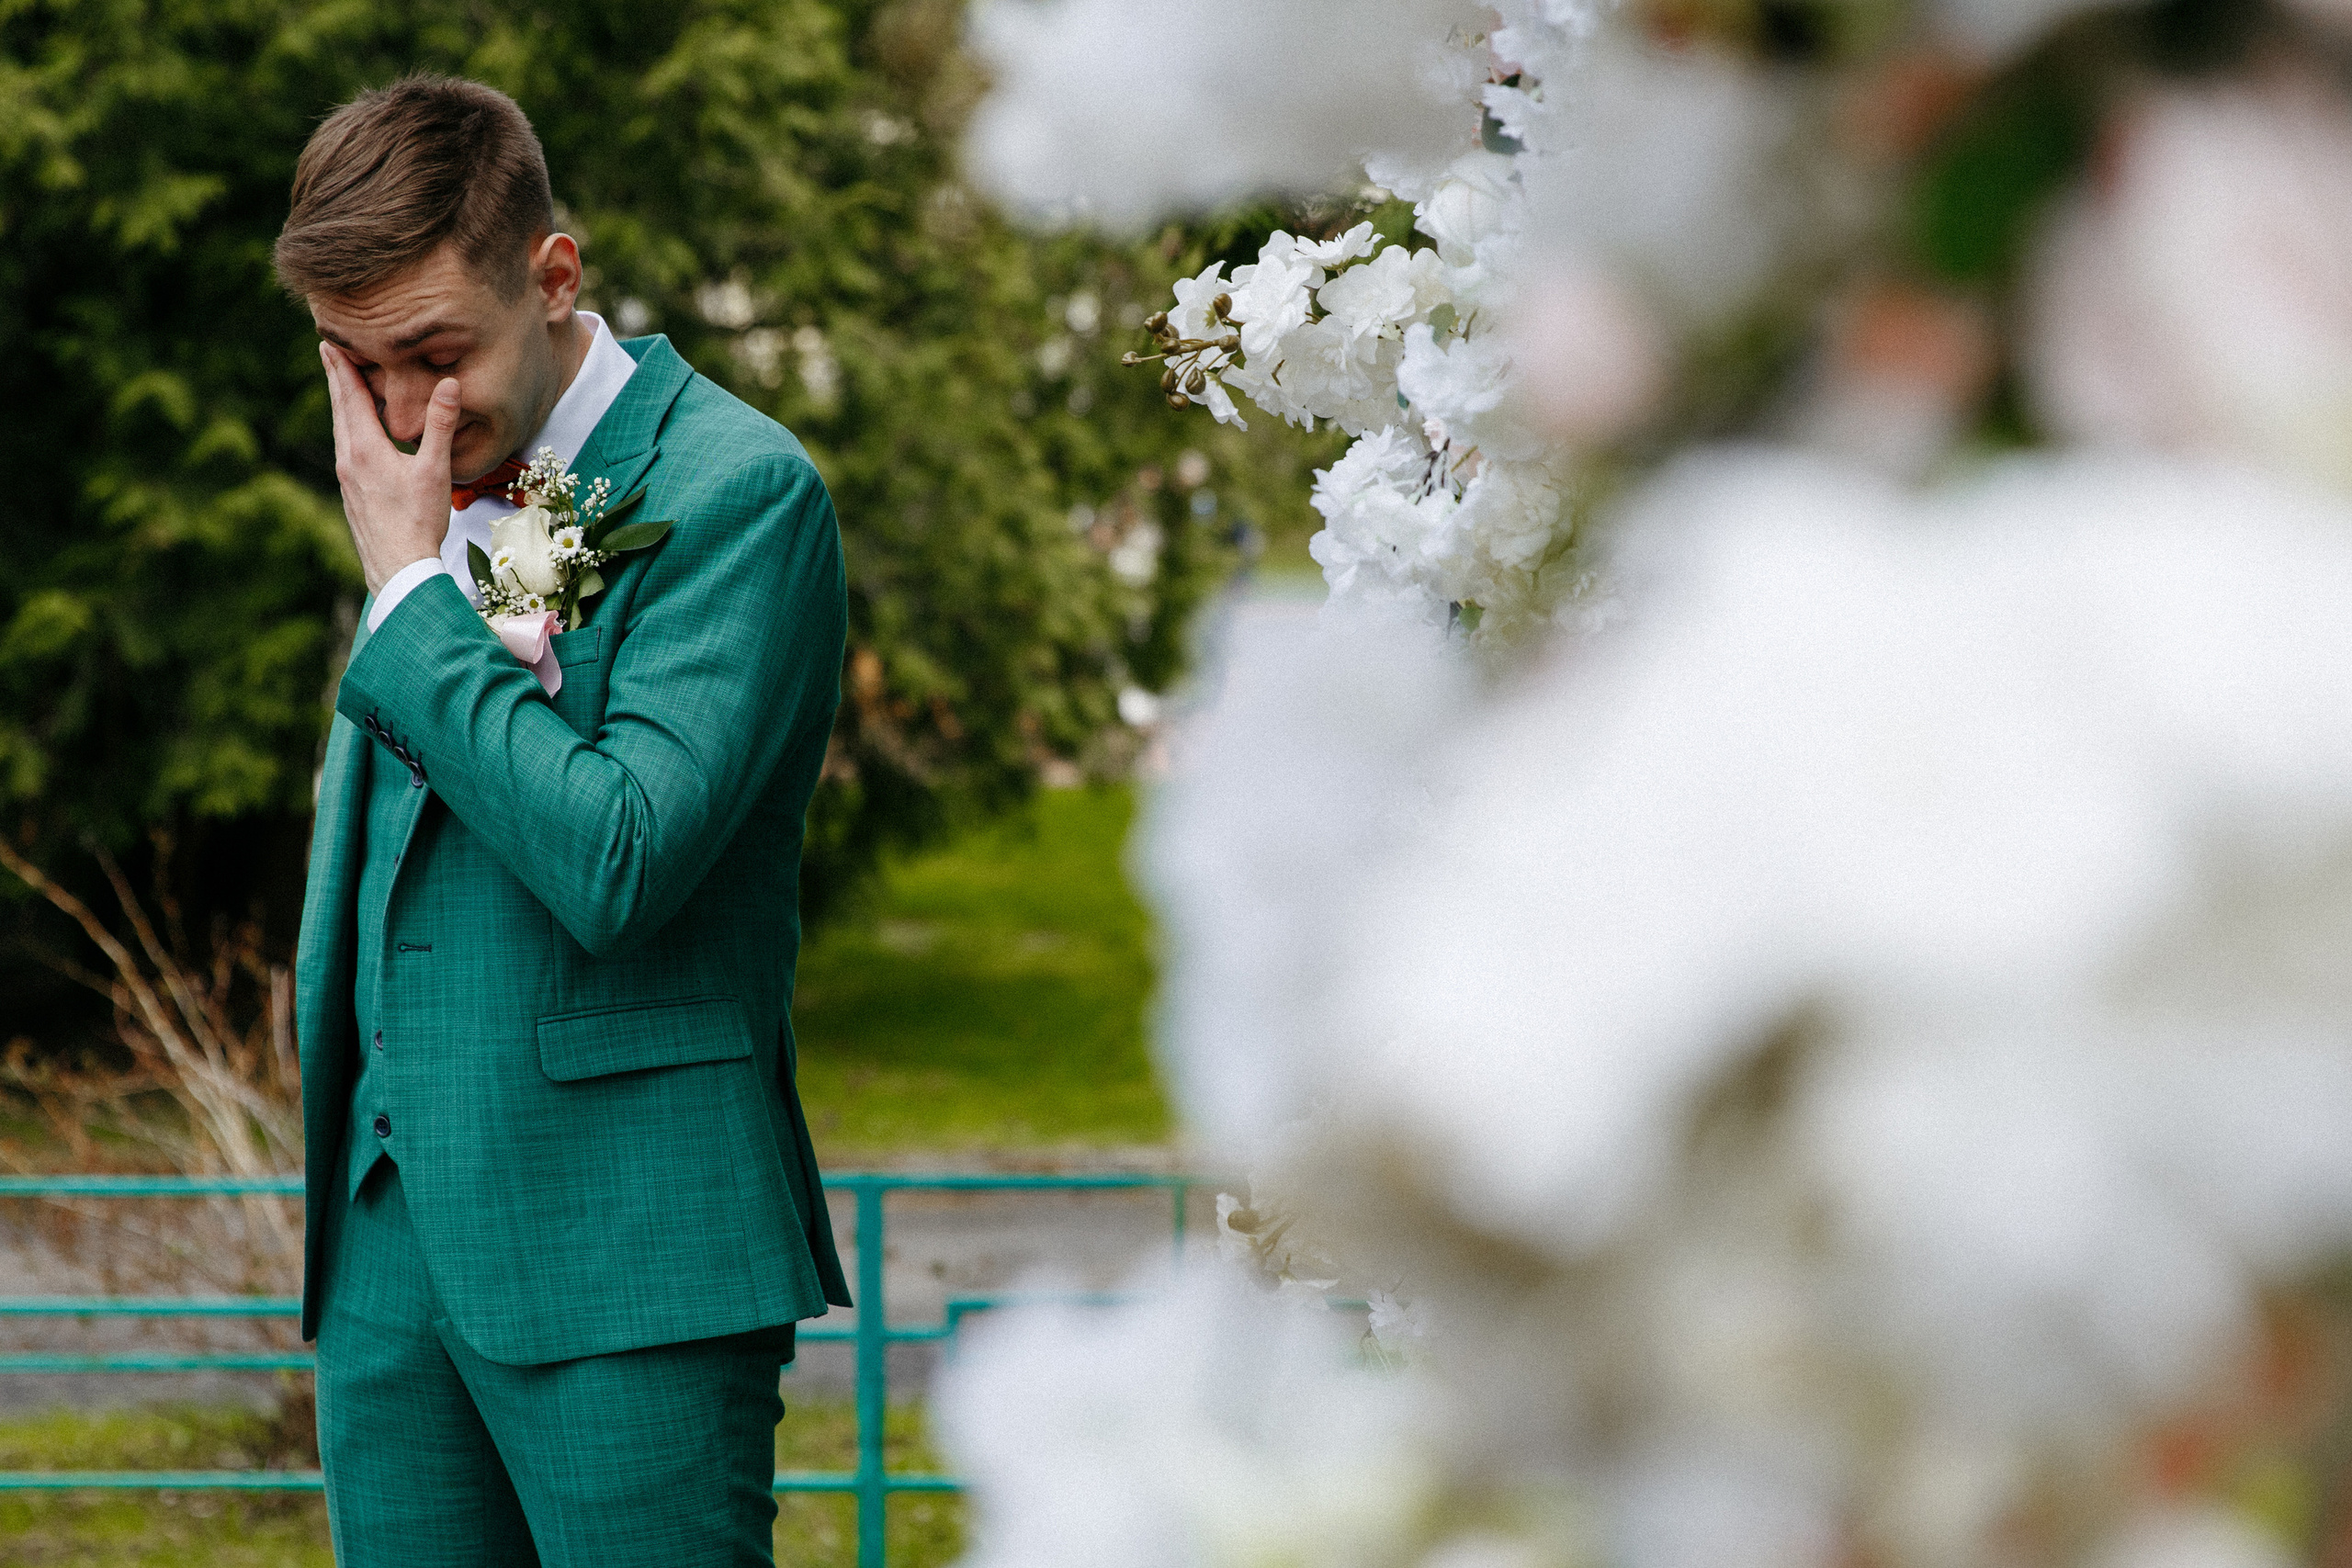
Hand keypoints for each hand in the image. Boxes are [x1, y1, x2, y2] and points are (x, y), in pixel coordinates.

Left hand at [320, 342, 454, 595]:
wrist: (397, 568)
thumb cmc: (419, 521)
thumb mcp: (435, 470)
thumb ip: (440, 425)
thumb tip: (450, 384)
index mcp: (365, 449)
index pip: (350, 397)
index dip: (342, 367)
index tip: (330, 341)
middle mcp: (348, 460)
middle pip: (339, 409)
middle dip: (335, 378)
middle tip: (327, 352)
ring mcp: (347, 479)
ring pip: (340, 431)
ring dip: (340, 404)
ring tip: (340, 386)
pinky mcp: (352, 494)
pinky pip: (345, 450)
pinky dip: (347, 429)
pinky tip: (355, 435)